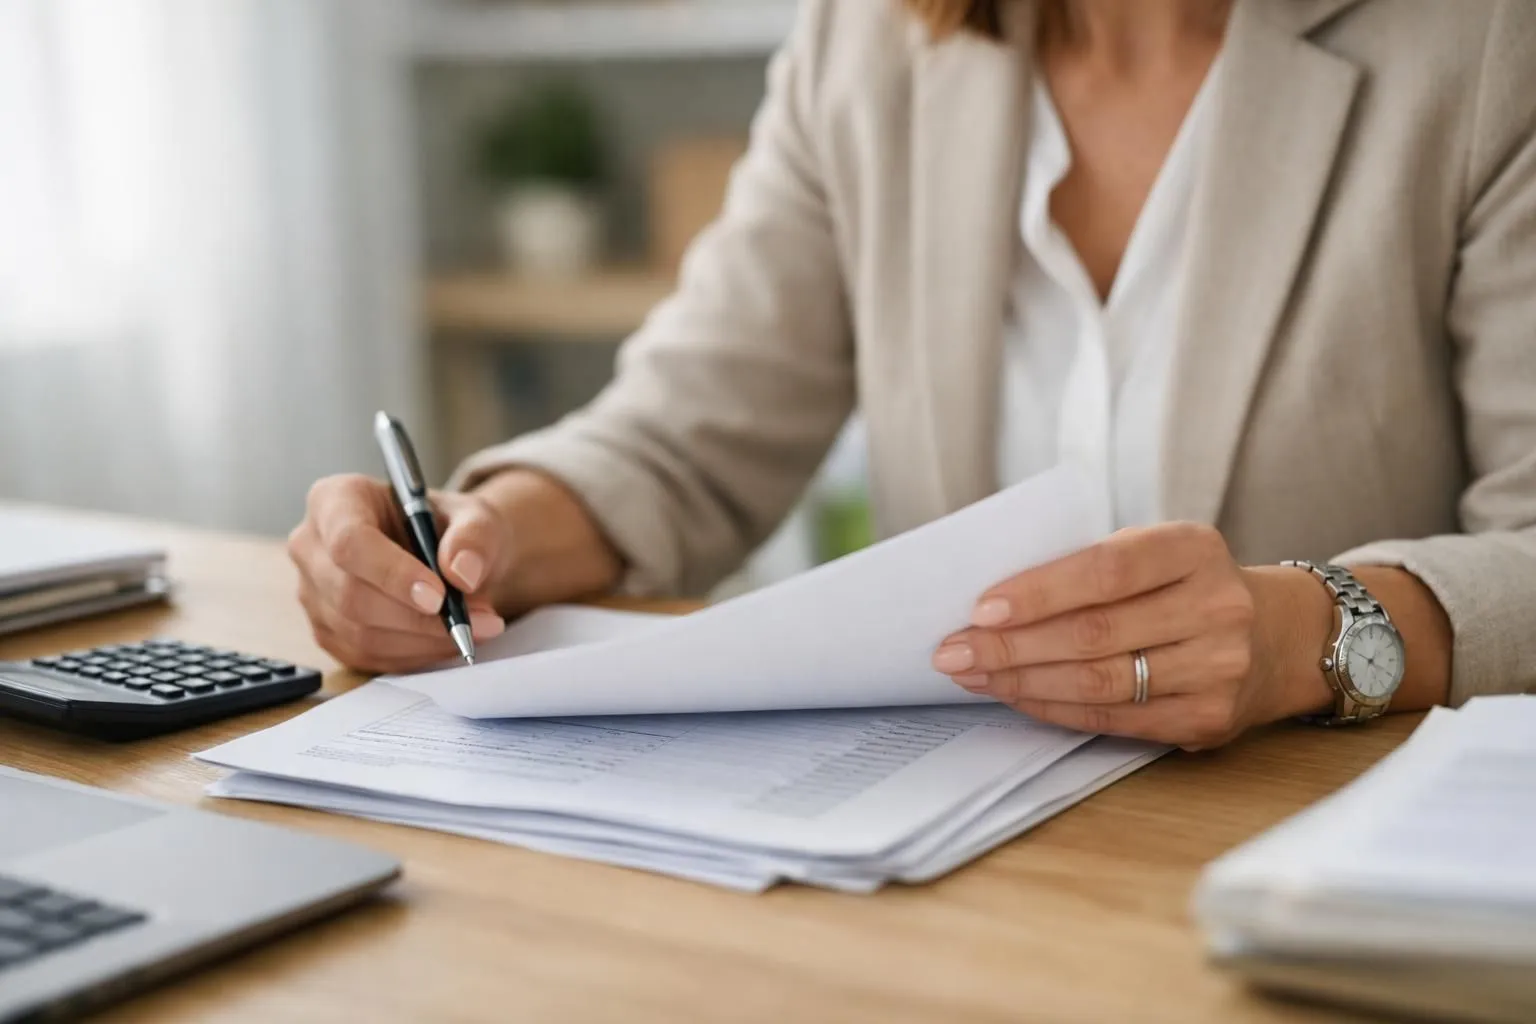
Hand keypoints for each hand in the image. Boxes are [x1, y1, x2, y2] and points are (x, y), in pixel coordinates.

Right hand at [288, 474, 508, 672]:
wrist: (447, 557)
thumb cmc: (451, 528)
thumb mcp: (476, 517)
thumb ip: (474, 536)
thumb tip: (462, 572)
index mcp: (335, 500)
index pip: (349, 541)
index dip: (392, 573)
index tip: (439, 596)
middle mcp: (312, 545)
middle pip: (351, 594)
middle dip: (417, 617)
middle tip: (472, 620)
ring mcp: (313, 593)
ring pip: (359, 633)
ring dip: (422, 639)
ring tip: (470, 628)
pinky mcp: (327, 631)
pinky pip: (366, 656)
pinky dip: (414, 655)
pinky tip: (445, 640)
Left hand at [931, 523, 1332, 749]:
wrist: (1280, 636)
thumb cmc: (1187, 586)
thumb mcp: (1157, 552)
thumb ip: (1093, 566)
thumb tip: (993, 603)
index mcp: (1195, 548)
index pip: (1106, 570)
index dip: (1039, 592)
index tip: (980, 609)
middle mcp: (1216, 607)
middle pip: (1094, 633)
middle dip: (1010, 646)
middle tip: (952, 650)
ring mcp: (1219, 668)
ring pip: (1100, 681)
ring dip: (1022, 681)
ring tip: (972, 674)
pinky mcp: (1209, 719)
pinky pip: (1115, 718)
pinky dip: (1054, 708)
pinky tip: (1015, 696)